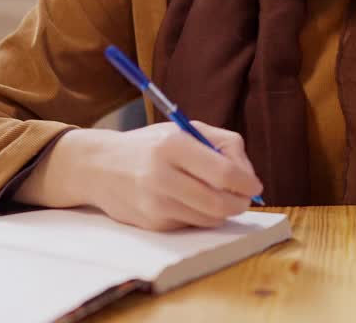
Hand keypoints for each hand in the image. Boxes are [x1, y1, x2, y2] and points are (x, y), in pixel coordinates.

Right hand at [84, 122, 263, 230]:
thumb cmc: (151, 145)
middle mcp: (161, 175)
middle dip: (240, 203)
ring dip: (223, 212)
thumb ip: (224, 145)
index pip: (223, 173)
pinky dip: (200, 216)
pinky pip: (191, 225)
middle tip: (244, 199)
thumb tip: (248, 177)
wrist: (100, 167)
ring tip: (219, 198)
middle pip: (219, 202)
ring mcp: (155, 203)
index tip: (255, 186)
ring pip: (208, 218)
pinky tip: (189, 202)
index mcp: (173, 145)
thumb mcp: (185, 130)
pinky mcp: (152, 224)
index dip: (246, 183)